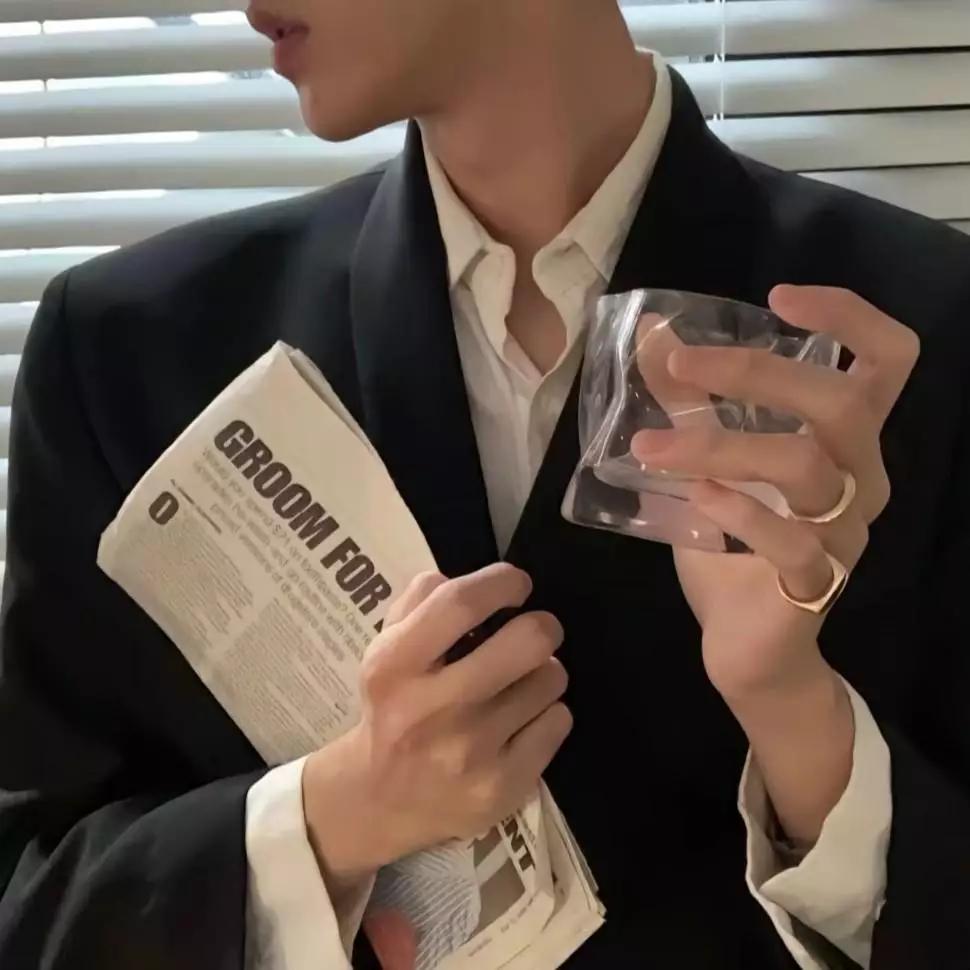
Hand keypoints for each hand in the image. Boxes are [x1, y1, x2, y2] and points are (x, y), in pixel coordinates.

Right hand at [302, 563, 570, 881]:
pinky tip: (524, 719)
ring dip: (543, 672)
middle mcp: (433, 709)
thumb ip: (422, 599)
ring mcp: (471, 753)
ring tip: (521, 682)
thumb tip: (477, 580)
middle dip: (542, 626)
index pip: (460, 603)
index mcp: (396, 666)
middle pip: (527, 641)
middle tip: (535, 632)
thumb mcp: (386, 646)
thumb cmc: (394, 705)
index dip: (501, 582)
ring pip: (550, 679)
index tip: (516, 584)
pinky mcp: (503, 786)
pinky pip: (558, 722)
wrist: (380, 799)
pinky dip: (548, 713)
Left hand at [631, 285, 919, 698]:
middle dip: (759, 372)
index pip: (888, 360)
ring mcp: (846, 536)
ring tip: (650, 447)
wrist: (748, 646)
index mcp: (846, 441)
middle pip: (844, 406)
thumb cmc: (736, 543)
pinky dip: (738, 512)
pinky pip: (792, 543)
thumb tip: (651, 334)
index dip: (850, 316)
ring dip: (720, 446)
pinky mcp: (817, 586)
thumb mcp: (706, 463)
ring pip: (807, 468)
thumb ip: (688, 404)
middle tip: (685, 362)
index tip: (779, 295)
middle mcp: (861, 480)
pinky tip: (694, 499)